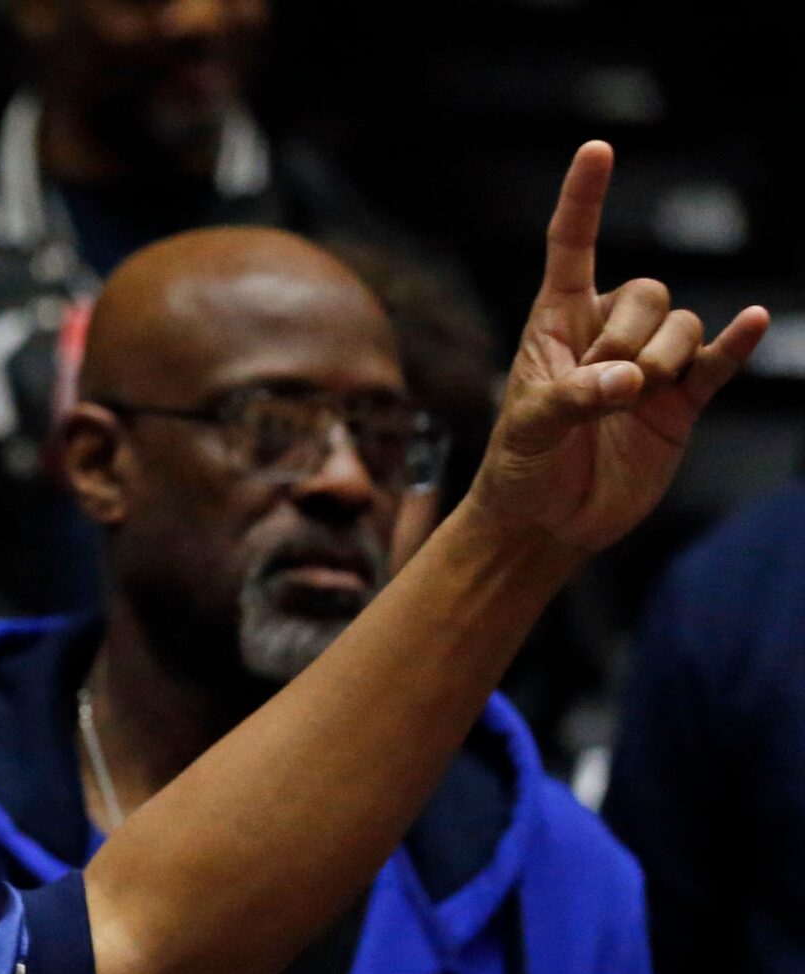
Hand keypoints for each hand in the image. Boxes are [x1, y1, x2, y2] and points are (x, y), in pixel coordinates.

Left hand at [466, 142, 767, 555]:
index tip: (597, 147)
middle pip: (648, 292)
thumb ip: (571, 399)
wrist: (546, 522)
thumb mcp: (527, 430)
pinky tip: (757, 322)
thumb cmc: (519, 468)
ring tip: (633, 400)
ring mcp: (649, 365)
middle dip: (630, 336)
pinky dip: (738, 344)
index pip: (571, 249)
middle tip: (602, 386)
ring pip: (683, 325)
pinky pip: (718, 361)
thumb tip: (627, 382)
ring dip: (665, 358)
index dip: (584, 199)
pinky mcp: (680, 402)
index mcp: (555, 324)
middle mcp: (607, 334)